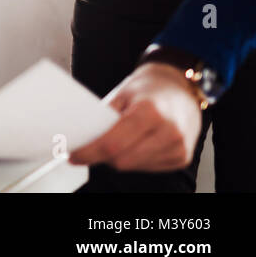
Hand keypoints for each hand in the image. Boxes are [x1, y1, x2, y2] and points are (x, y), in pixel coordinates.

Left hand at [69, 62, 202, 170]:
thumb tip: (82, 138)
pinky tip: (136, 144)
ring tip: (118, 140)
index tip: (73, 156)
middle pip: (122, 160)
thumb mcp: (121, 94)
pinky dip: (136, 159)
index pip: (112, 144)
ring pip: (134, 166)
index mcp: (149, 112)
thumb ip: (104, 118)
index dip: (89, 153)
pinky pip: (148, 167)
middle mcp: (168, 131)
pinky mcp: (182, 157)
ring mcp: (178, 147)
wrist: (181, 88)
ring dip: (119, 158)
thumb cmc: (148, 89)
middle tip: (92, 147)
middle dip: (102, 156)